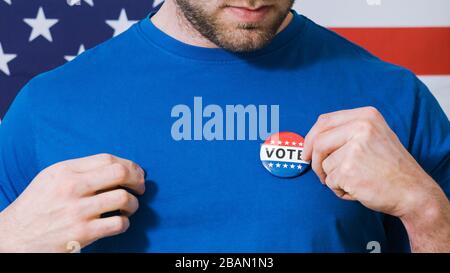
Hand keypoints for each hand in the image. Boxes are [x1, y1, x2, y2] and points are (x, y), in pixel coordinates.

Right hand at [0, 153, 144, 252]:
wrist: (14, 236)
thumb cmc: (38, 205)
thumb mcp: (52, 178)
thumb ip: (81, 169)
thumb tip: (117, 167)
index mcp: (65, 170)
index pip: (108, 158)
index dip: (129, 164)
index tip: (136, 173)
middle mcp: (71, 187)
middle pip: (120, 173)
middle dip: (138, 180)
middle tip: (141, 188)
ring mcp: (77, 211)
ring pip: (123, 199)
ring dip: (133, 204)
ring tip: (129, 208)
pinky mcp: (82, 233)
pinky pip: (118, 223)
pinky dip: (125, 223)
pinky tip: (120, 222)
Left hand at [302, 107, 444, 217]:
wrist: (413, 191)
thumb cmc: (391, 167)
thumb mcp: (374, 137)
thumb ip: (347, 132)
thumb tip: (312, 140)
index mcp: (366, 116)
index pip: (324, 121)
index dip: (310, 137)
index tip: (306, 152)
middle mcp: (360, 127)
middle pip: (318, 142)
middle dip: (314, 161)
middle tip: (320, 175)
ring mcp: (354, 148)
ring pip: (324, 164)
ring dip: (333, 178)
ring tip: (355, 181)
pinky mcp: (348, 169)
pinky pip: (330, 181)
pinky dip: (340, 189)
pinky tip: (358, 189)